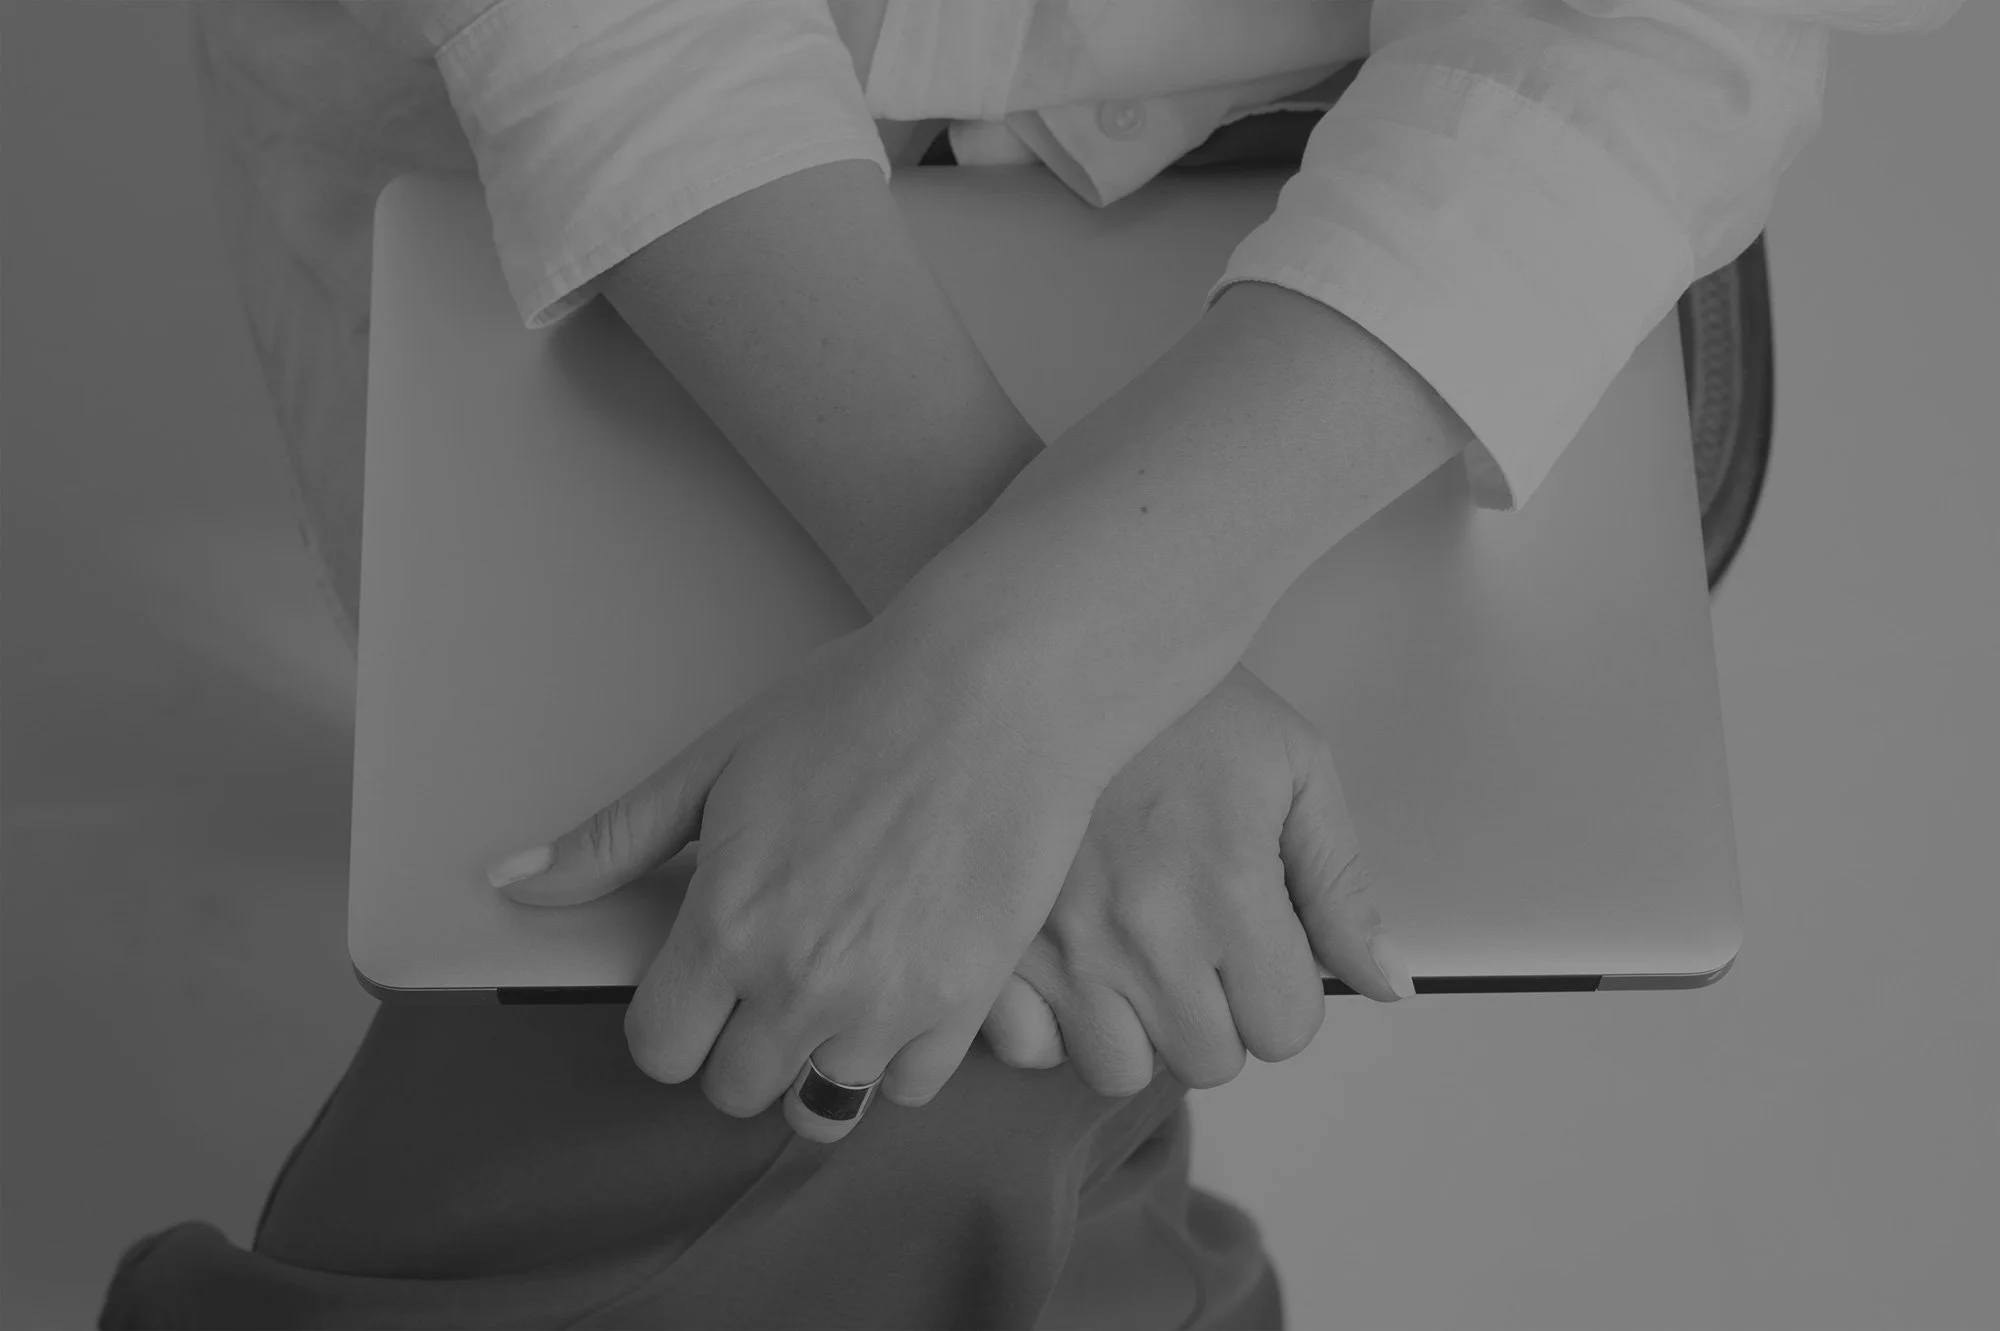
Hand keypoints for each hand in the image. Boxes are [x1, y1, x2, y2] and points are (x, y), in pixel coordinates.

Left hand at [484, 610, 1129, 1142]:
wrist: (999, 686)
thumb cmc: (858, 704)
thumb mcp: (716, 762)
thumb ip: (613, 841)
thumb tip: (511, 884)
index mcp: (726, 926)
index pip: (660, 1051)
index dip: (671, 1018)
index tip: (698, 983)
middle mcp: (800, 984)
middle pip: (734, 1088)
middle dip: (739, 1041)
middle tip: (772, 974)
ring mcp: (888, 1003)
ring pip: (822, 1103)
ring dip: (818, 1056)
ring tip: (840, 983)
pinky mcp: (967, 1003)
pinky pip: (909, 1086)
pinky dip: (899, 1052)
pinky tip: (902, 983)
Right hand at [978, 664, 1414, 1094]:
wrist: (1061, 648)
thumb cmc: (1182, 700)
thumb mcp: (1293, 767)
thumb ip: (1342, 885)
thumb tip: (1385, 982)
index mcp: (1226, 885)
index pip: (1285, 1029)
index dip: (1282, 991)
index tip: (1260, 947)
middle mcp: (1142, 929)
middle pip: (1207, 1060)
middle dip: (1215, 1013)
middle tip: (1196, 942)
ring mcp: (1057, 944)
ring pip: (1117, 1068)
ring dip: (1133, 1027)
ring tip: (1131, 952)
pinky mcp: (992, 943)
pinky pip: (1026, 1049)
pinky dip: (1048, 1023)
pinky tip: (1066, 961)